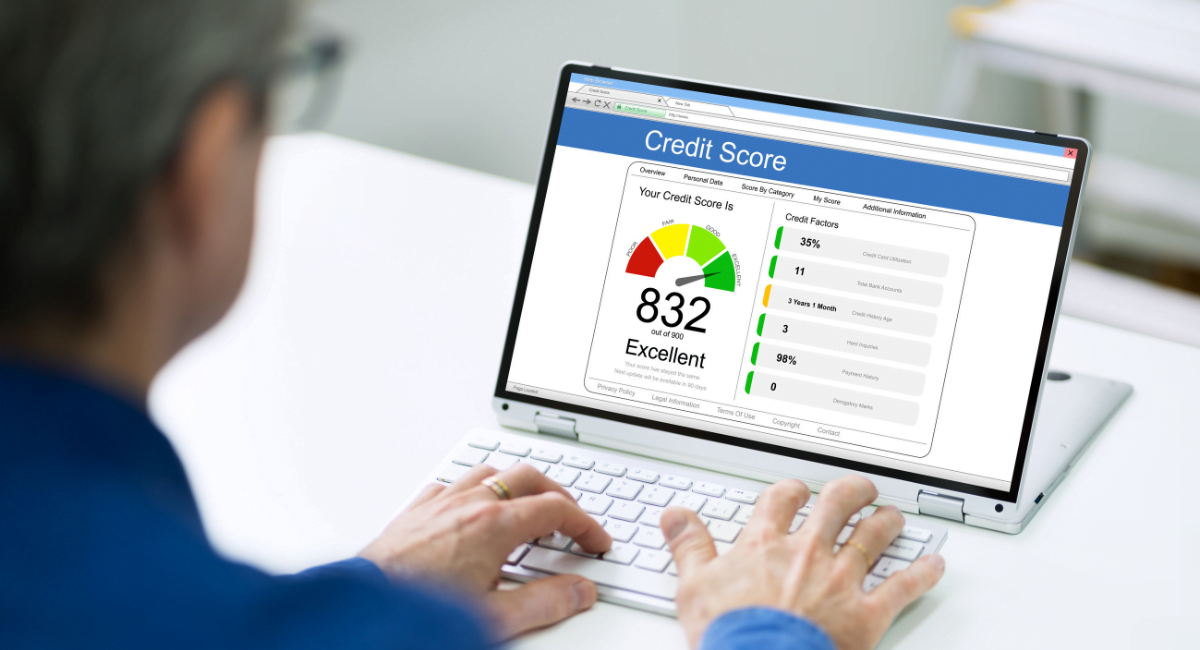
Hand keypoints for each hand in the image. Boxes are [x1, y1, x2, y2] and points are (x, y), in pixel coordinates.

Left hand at [360, 463, 611, 638]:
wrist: (365, 613)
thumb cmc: (420, 612)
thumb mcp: (495, 618)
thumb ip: (545, 602)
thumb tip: (580, 591)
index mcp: (493, 525)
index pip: (556, 509)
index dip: (585, 524)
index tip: (596, 542)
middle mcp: (467, 504)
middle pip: (528, 478)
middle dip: (558, 496)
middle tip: (572, 521)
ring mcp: (438, 503)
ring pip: (489, 473)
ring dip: (516, 486)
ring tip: (527, 508)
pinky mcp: (414, 512)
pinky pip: (450, 484)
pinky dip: (473, 490)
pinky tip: (472, 508)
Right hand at [662, 476, 943, 649]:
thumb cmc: (730, 633)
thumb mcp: (692, 587)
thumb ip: (688, 546)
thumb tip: (675, 517)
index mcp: (766, 544)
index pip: (782, 500)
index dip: (791, 491)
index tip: (796, 493)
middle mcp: (808, 552)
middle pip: (836, 505)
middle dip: (851, 491)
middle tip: (858, 489)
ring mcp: (841, 580)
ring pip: (873, 536)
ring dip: (887, 522)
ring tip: (893, 516)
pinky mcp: (867, 613)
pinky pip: (903, 586)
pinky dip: (922, 573)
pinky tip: (933, 564)